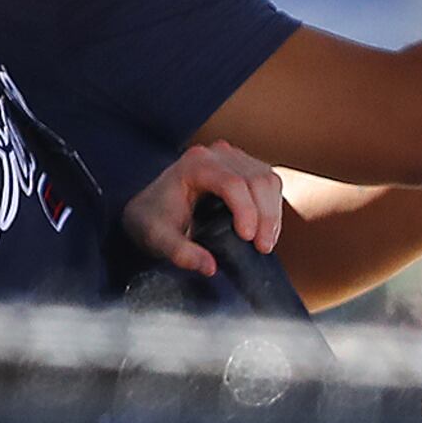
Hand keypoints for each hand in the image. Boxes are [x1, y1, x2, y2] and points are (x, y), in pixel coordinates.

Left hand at [121, 140, 282, 274]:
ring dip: (272, 213)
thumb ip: (180, 252)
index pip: (232, 183)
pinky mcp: (244, 168)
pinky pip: (269, 183)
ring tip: (265, 243)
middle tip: (262, 248)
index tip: (249, 239)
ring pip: (268, 180)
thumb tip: (209, 267)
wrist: (149, 208)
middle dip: (264, 216)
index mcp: (194, 164)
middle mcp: (216, 155)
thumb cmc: (152, 220)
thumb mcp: (158, 239)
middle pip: (256, 179)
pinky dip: (272, 208)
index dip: (246, 210)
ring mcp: (232, 158)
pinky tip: (266, 231)